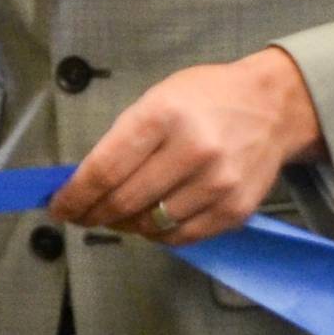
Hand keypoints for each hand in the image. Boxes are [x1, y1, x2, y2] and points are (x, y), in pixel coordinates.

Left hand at [46, 50, 322, 244]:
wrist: (274, 106)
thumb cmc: (206, 98)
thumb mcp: (157, 99)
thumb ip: (122, 141)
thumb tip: (85, 183)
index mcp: (162, 116)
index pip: (104, 170)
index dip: (75, 196)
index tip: (59, 207)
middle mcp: (192, 151)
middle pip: (124, 201)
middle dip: (94, 214)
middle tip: (82, 216)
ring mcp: (217, 184)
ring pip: (151, 225)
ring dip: (125, 226)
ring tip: (118, 217)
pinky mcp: (236, 209)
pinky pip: (182, 236)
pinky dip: (158, 235)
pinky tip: (150, 223)